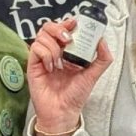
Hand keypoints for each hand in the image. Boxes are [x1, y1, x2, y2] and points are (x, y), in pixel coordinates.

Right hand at [27, 17, 111, 135]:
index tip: (75, 23)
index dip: (68, 23)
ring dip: (54, 45)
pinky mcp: (33, 65)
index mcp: (67, 52)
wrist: (63, 112)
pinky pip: (35, 49)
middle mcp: (53, 52)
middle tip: (68, 39)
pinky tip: (51, 67)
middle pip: (49, 27)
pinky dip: (45, 54)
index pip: (64, 29)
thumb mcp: (93, 75)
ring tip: (60, 60)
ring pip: (41, 36)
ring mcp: (42, 58)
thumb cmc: (75, 95)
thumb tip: (102, 40)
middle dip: (59, 28)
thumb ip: (102, 59)